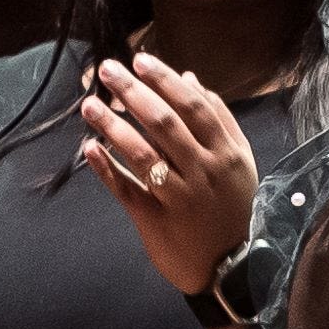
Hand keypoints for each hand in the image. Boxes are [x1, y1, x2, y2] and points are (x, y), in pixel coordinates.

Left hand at [78, 47, 261, 295]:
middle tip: (107, 70)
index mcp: (225, 153)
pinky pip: (128, 189)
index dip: (164, 81)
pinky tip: (88, 148)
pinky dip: (107, 169)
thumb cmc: (232, 206)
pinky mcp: (156, 220)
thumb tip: (189, 79)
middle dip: (133, 93)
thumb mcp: (239, 162)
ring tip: (89, 105)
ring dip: (112, 126)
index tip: (139, 60)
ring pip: (142, 154)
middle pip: (164, 124)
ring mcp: (179, 197)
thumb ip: (219, 119)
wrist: (232, 267)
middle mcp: (204, 172)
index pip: (193, 107)